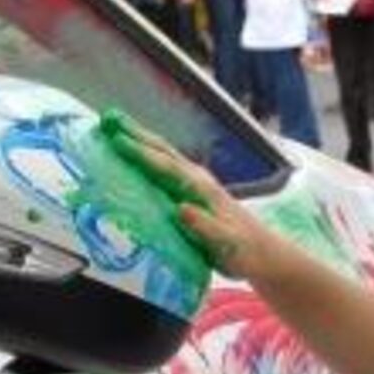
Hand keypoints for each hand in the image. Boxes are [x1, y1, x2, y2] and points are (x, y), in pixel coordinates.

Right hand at [103, 109, 275, 279]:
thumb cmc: (245, 250)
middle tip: (109, 119)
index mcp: (202, 189)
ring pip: (164, 155)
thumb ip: (205, 227)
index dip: (140, 153)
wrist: (263, 254)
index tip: (117, 140)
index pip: (166, 166)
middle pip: (163, 151)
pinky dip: (149, 157)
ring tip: (117, 129)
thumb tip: (181, 209)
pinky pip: (165, 169)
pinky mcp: (193, 192)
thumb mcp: (226, 242)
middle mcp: (198, 180)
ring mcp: (196, 184)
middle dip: (136, 135)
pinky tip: (136, 156)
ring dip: (141, 141)